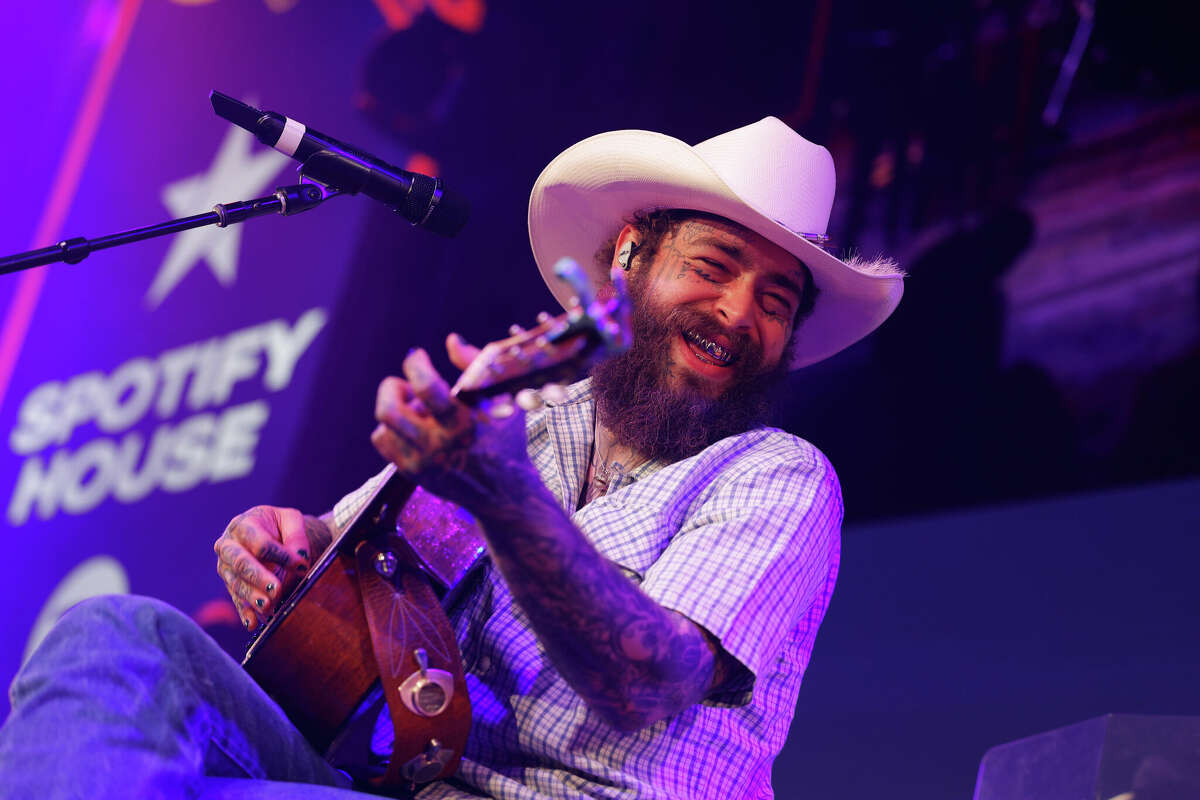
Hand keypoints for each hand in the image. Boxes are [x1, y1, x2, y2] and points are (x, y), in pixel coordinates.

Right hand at [213, 506, 329, 629]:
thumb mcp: (291, 520)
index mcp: (242, 525)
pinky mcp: (230, 583)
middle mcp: (228, 545)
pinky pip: (235, 599)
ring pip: (236, 583)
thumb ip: (297, 536)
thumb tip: (300, 560)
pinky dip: (244, 611)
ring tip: (268, 606)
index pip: (260, 542)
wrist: (270, 533)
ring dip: (252, 596)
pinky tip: (252, 623)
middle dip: (258, 577)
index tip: (301, 565)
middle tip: (276, 589)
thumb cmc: (280, 526)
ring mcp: (225, 566)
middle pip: (240, 562)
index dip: (281, 555)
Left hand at [370, 334, 537, 512]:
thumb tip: (451, 340)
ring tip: (417, 409)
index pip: (426, 387)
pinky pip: (383, 441)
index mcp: (464, 424)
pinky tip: (414, 427)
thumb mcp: (502, 400)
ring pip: (384, 425)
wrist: (504, 491)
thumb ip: (477, 365)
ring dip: (397, 408)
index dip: (415, 364)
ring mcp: (422, 463)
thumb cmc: (506, 439)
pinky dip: (393, 428)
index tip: (418, 357)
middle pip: (389, 410)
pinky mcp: (412, 474)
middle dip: (392, 388)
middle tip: (406, 385)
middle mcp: (439, 446)